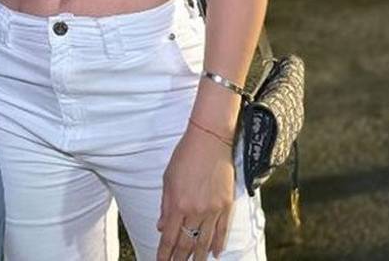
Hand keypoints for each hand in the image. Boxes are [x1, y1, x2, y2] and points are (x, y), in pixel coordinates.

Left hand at [157, 125, 234, 260]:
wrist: (210, 140)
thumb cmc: (186, 155)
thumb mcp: (168, 179)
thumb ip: (165, 206)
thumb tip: (162, 227)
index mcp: (178, 204)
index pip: (170, 237)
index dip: (165, 253)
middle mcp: (196, 211)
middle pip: (187, 243)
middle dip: (180, 259)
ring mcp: (213, 209)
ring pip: (205, 241)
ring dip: (199, 256)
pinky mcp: (226, 205)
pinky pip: (222, 230)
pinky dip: (218, 243)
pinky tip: (215, 253)